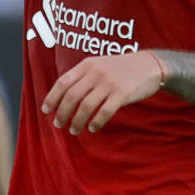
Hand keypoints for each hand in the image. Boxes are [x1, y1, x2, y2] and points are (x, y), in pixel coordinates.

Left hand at [41, 51, 164, 134]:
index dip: (52, 97)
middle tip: (58, 124)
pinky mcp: (122, 94)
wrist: (149, 65)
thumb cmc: (121, 67)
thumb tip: (64, 94)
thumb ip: (83, 75)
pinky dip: (96, 122)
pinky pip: (104, 112)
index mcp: (86, 65)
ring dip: (77, 121)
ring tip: (74, 130)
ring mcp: (109, 83)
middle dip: (62, 112)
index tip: (46, 110)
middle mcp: (95, 73)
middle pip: (71, 96)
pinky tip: (92, 128)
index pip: (62, 82)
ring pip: (85, 106)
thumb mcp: (99, 64)